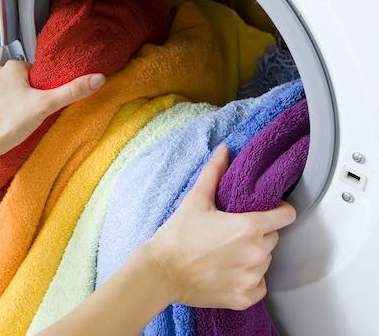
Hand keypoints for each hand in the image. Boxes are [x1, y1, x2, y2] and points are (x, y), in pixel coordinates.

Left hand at [0, 60, 105, 161]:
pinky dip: (11, 111)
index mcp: (12, 67)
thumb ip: (72, 91)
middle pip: (27, 82)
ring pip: (16, 93)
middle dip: (35, 96)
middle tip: (39, 111)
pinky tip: (15, 122)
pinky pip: (4, 103)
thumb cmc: (9, 122)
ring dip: (23, 104)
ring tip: (26, 118)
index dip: (46, 88)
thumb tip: (97, 79)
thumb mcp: (46, 105)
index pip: (38, 72)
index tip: (48, 100)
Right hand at [140, 144, 296, 310]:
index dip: (279, 210)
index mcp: (248, 227)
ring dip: (253, 256)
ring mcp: (251, 278)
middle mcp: (255, 254)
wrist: (160, 272)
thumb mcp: (196, 199)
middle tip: (234, 231)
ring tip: (228, 251)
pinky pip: (259, 285)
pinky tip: (230, 271)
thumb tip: (224, 150)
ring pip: (265, 262)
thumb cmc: (177, 236)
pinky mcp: (243, 297)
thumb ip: (214, 172)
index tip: (270, 210)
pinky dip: (249, 279)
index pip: (286, 216)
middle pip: (273, 238)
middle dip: (259, 233)